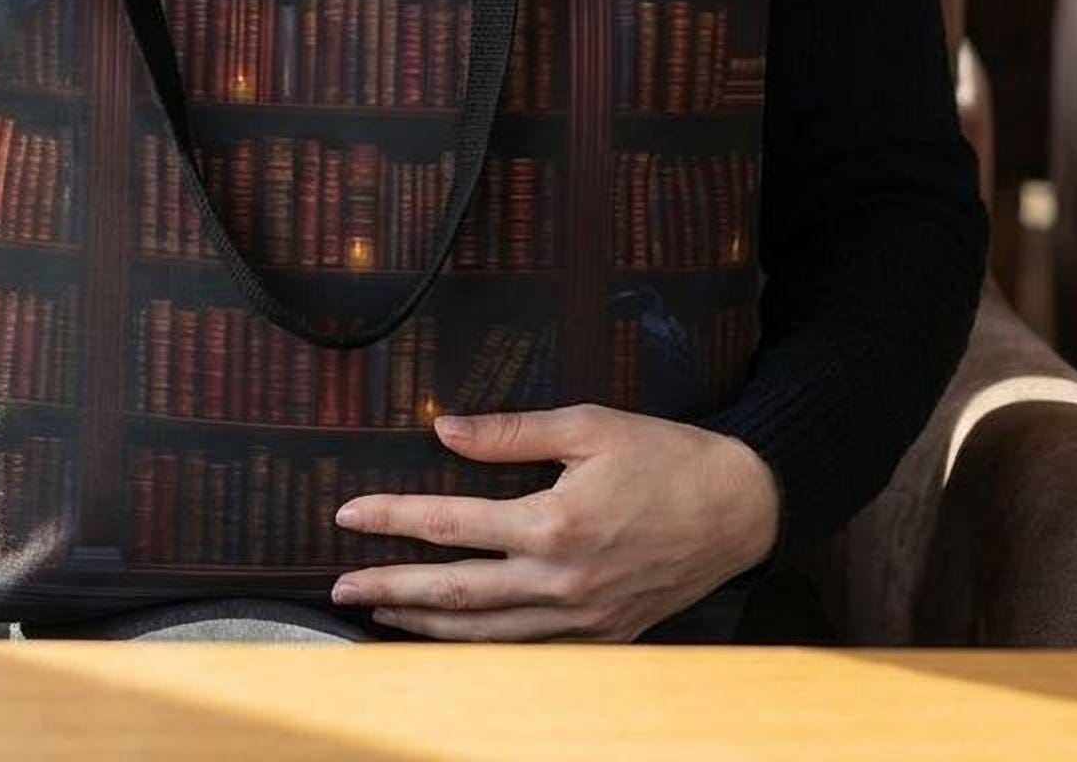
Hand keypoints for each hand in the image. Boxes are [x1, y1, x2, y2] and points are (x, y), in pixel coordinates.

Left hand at [329, 403, 780, 641]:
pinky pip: (527, 651)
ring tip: (379, 617)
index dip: (392, 520)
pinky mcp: (601, 638)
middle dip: (389, 590)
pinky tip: (453, 638)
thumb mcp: (587, 425)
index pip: (450, 525)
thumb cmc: (664, 457)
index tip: (347, 514)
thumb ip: (510, 433)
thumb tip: (443, 429)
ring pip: (484, 635)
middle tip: (338, 587)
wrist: (738, 509)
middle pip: (453, 593)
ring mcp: (580, 620)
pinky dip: (481, 647)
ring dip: (424, 628)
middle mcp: (559, 582)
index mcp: (552, 524)